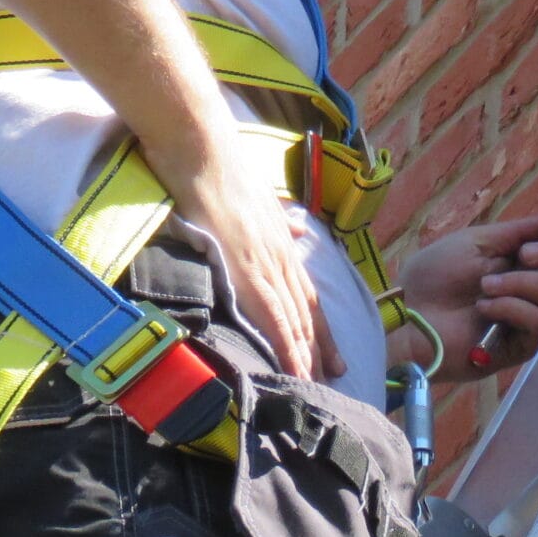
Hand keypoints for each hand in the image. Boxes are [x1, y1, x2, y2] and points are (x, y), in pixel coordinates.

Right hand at [170, 153, 343, 380]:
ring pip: (298, 322)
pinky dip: (290, 348)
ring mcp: (270, 266)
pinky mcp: (250, 273)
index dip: (320, 325)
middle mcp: (284, 257)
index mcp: (283, 242)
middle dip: (322, 348)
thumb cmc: (219, 168)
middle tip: (334, 379)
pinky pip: (277, 319)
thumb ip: (278, 217)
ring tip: (319, 385)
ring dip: (309, 356)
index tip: (331, 351)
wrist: (203, 151)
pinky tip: (297, 370)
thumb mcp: (258, 195)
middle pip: (309, 313)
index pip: (307, 293)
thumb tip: (297, 226)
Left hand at [397, 208, 537, 382]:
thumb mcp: (476, 243)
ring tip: (485, 287)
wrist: (408, 313)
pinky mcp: (520, 347)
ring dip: (520, 284)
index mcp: (526, 261)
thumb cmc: (435, 277)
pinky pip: (535, 322)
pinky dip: (509, 308)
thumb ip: (519, 232)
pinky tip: (484, 309)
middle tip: (525, 253)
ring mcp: (530, 319)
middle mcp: (535, 289)